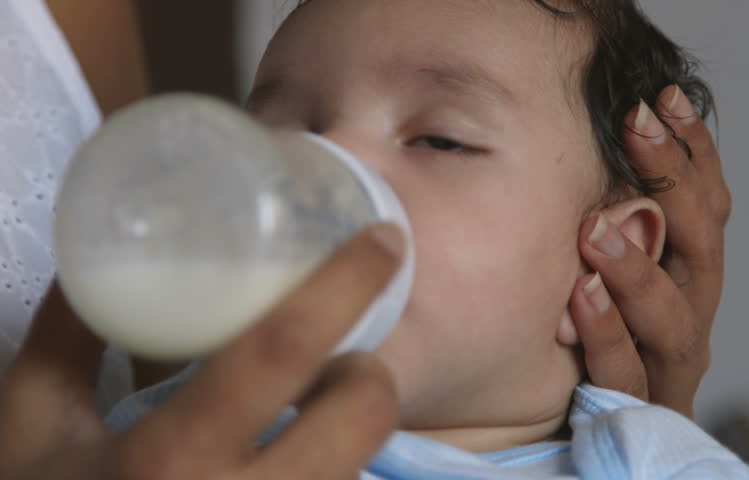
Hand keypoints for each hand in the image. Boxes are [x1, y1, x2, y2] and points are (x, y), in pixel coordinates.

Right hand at [0, 224, 403, 479]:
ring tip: (311, 417)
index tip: (384, 241)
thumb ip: (67, 338)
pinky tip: (293, 460)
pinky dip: (333, 469)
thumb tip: (96, 261)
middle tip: (336, 363)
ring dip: (356, 427)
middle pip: (364, 416)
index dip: (346, 283)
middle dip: (371, 372)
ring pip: (365, 469)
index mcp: (171, 460)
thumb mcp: (32, 427)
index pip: (282, 349)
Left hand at [570, 85, 730, 417]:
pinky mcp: (636, 404)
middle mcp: (687, 314)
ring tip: (597, 227)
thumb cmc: (593, 329)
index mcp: (687, 277)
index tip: (661, 98)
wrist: (592, 422)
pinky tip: (579, 296)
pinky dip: (604, 331)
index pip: (706, 208)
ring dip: (637, 267)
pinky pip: (623, 370)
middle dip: (673, 183)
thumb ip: (606, 218)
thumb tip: (586, 145)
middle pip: (701, 249)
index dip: (691, 153)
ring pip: (672, 315)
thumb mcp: (605, 266)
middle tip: (636, 127)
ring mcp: (666, 363)